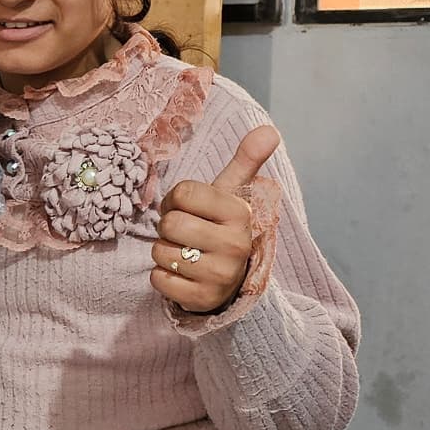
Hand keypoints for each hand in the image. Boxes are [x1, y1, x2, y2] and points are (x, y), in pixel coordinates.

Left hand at [150, 124, 282, 315]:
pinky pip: (158, 279)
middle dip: (169, 227)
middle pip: (170, 223)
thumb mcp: (234, 195)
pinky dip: (162, 276)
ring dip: (164, 252)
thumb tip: (270, 129)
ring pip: (160, 252)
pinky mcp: (202, 299)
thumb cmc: (222, 228)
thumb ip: (247, 161)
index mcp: (239, 213)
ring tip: (185, 253)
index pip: (183, 193)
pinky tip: (182, 275)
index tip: (189, 209)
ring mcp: (219, 275)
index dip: (176, 200)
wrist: (232, 281)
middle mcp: (234, 244)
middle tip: (185, 234)